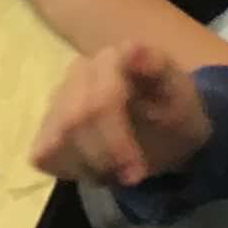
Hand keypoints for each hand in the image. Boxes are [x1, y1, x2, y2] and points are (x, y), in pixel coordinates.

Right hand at [31, 39, 214, 191]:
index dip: (115, 140)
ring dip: (91, 166)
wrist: (166, 127)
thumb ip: (160, 71)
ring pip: (56, 140)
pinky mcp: (45, 123)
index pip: (100, 99)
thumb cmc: (174, 110)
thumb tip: (133, 49)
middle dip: (104, 157)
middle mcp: (79, 70)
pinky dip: (72, 171)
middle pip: (73, 121)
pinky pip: (45, 154)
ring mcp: (58, 96)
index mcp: (113, 58)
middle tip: (133, 178)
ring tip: (119, 169)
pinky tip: (97, 165)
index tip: (137, 174)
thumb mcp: (183, 97)